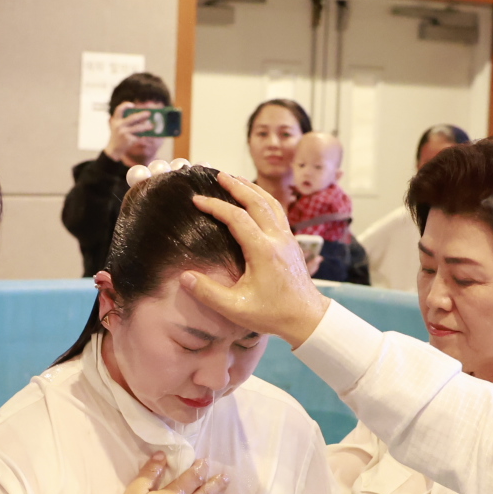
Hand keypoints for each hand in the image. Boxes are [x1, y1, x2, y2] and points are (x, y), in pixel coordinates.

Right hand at [107, 104, 157, 163]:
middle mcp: (119, 126)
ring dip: (146, 126)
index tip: (132, 105)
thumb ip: (126, 121)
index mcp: (116, 120)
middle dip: (142, 115)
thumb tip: (142, 117)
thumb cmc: (119, 135)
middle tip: (149, 113)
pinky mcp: (128, 140)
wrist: (114, 149)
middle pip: (132, 118)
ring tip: (152, 125)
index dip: (125, 105)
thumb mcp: (118, 127)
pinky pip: (138, 135)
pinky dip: (144, 134)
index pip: (118, 110)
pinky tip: (148, 134)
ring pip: (138, 128)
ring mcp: (123, 133)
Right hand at [180, 172, 330, 347]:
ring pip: (271, 203)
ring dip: (252, 189)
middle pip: (256, 201)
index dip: (215, 206)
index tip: (197, 200)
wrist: (307, 318)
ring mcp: (287, 238)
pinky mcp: (291, 243)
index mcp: (263, 250)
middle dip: (236, 186)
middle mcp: (277, 238)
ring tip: (236, 180)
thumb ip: (208, 293)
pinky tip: (255, 201)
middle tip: (218, 175)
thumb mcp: (236, 308)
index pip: (236, 218)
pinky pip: (278, 212)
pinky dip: (264, 200)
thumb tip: (185, 277)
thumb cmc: (273, 314)